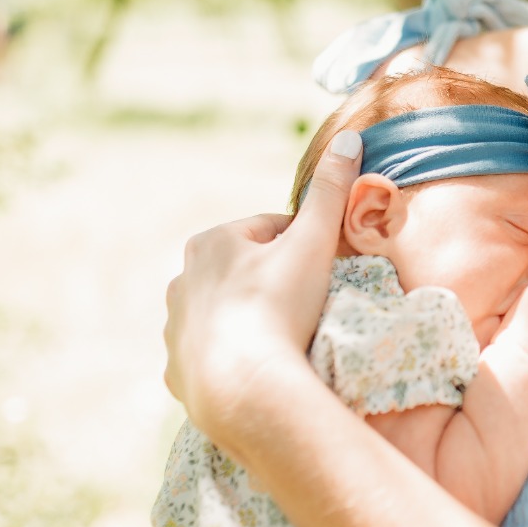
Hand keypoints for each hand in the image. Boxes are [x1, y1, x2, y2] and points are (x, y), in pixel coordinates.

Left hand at [162, 131, 365, 443]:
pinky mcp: (176, 371)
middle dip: (273, 281)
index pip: (268, 231)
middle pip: (244, 272)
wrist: (245, 388)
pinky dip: (232, 358)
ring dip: (251, 319)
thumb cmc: (280, 306)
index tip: (324, 268)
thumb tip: (352, 138)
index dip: (303, 246)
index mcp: (210, 243)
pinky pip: (210, 356)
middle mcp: (182, 281)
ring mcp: (175, 329)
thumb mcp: (313, 242)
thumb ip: (331, 191)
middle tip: (309, 305)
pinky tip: (257, 368)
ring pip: (224, 314)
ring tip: (285, 338)